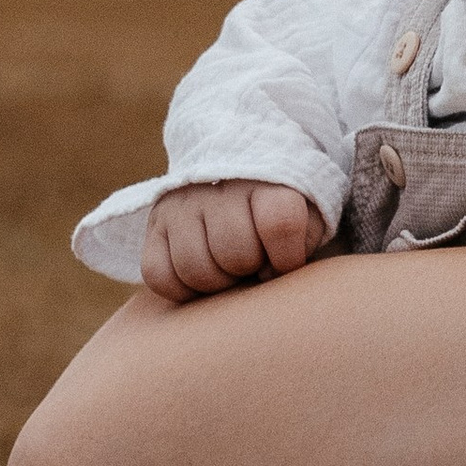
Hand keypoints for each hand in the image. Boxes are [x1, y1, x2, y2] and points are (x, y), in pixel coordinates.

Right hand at [143, 179, 327, 302]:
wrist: (239, 177)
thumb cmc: (283, 214)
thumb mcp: (310, 215)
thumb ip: (307, 239)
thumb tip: (276, 273)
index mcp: (266, 180)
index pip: (279, 222)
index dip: (287, 257)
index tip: (287, 262)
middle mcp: (219, 187)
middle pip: (235, 253)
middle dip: (251, 269)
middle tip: (255, 263)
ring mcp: (181, 205)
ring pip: (195, 268)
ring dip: (218, 282)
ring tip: (230, 270)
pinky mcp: (154, 225)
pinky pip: (159, 275)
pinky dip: (182, 289)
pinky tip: (203, 277)